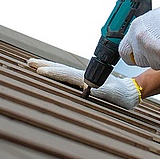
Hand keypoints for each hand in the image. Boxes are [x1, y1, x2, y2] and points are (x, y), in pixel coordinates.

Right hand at [26, 58, 141, 108]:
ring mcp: (82, 77)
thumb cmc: (121, 96)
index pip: (65, 74)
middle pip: (60, 68)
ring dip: (48, 67)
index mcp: (86, 79)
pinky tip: (52, 72)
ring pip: (62, 70)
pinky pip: (66, 74)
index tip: (39, 71)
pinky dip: (56, 71)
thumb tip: (85, 89)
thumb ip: (98, 92)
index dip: (52, 73)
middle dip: (44, 65)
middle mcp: (82, 76)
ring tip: (35, 65)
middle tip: (29, 62)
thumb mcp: (111, 96)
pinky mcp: (83, 80)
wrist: (130, 91)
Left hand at [119, 0, 159, 69]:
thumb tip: (140, 43)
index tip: (136, 56)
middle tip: (159, 49)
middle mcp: (140, 39)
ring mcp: (151, 49)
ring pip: (153, 64)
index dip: (132, 56)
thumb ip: (143, 33)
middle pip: (139, 61)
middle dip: (149, 58)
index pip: (124, 52)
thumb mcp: (151, 20)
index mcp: (135, 29)